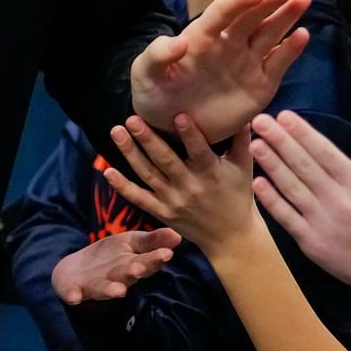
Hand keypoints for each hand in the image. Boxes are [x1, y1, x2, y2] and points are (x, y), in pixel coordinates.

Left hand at [51, 227, 181, 304]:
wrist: (76, 270)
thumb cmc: (111, 257)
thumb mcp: (132, 242)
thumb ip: (153, 240)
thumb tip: (178, 235)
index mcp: (133, 264)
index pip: (147, 261)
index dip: (156, 258)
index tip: (166, 254)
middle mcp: (117, 278)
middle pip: (127, 275)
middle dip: (133, 272)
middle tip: (139, 269)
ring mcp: (96, 285)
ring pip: (105, 288)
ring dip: (111, 290)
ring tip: (117, 291)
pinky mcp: (75, 290)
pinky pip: (74, 294)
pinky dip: (74, 295)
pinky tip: (74, 298)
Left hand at [100, 113, 262, 254]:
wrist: (231, 238)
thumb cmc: (238, 196)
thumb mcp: (243, 168)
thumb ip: (241, 140)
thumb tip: (244, 111)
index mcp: (211, 173)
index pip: (199, 151)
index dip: (189, 134)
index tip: (177, 115)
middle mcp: (190, 187)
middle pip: (165, 160)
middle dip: (147, 139)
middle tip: (132, 119)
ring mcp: (173, 201)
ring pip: (148, 175)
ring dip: (130, 153)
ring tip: (116, 132)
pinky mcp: (161, 212)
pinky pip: (139, 198)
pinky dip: (122, 186)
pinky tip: (107, 171)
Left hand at [131, 0, 310, 138]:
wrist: (169, 125)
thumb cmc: (154, 92)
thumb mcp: (144, 74)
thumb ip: (157, 55)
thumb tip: (179, 41)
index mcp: (201, 37)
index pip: (223, 12)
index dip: (239, 1)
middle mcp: (228, 44)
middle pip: (253, 16)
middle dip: (272, 0)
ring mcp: (245, 63)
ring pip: (270, 34)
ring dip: (286, 17)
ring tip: (303, 0)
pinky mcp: (259, 85)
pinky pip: (277, 64)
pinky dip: (290, 50)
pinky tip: (302, 35)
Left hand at [248, 113, 350, 308]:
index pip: (325, 152)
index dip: (303, 133)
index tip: (284, 116)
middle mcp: (338, 200)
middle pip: (303, 165)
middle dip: (280, 140)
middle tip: (259, 121)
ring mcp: (322, 222)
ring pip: (291, 187)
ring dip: (271, 164)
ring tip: (255, 144)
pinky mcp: (312, 242)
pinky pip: (287, 217)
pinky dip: (272, 200)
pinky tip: (258, 183)